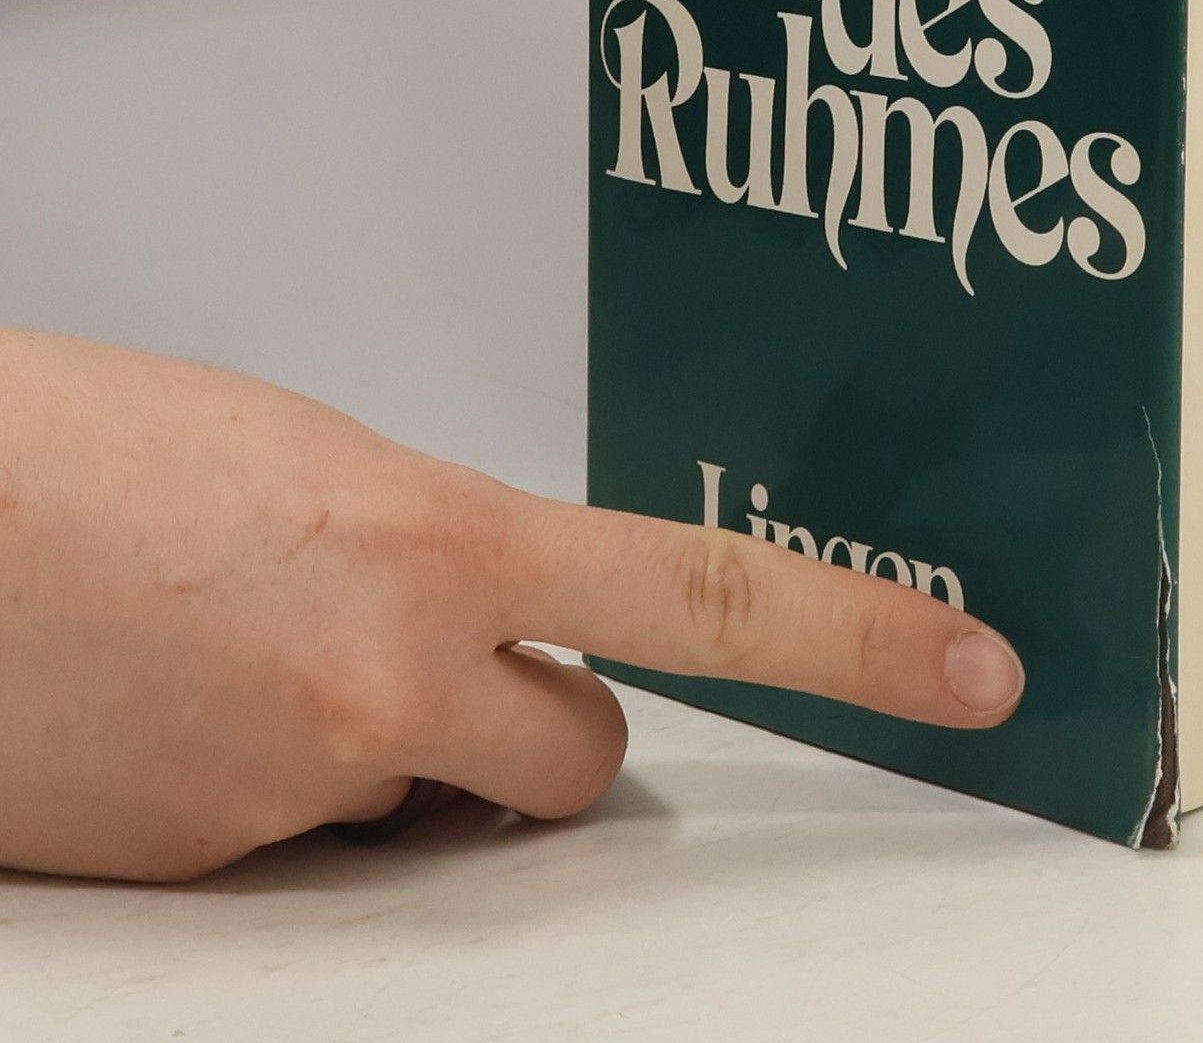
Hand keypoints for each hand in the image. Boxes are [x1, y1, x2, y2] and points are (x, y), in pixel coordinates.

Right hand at [0, 330, 1024, 881]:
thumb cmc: (101, 451)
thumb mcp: (322, 459)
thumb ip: (443, 546)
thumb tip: (493, 625)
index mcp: (440, 540)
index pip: (705, 597)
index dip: (861, 639)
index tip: (977, 673)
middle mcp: (392, 682)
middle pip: (583, 759)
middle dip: (547, 728)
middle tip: (449, 660)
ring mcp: (298, 792)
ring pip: (434, 805)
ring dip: (403, 760)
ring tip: (268, 659)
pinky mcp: (210, 875)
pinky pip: (314, 844)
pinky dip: (283, 790)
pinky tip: (191, 705)